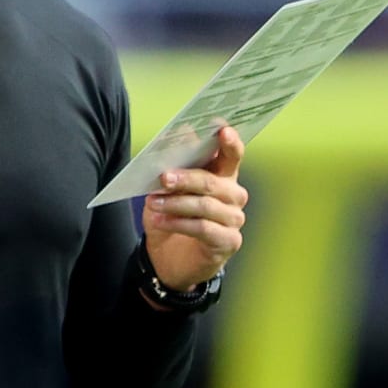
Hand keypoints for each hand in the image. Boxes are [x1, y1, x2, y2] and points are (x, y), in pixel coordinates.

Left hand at [141, 126, 247, 293]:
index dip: (230, 142)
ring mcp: (233, 220)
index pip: (233, 155)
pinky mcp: (228, 241)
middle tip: (163, 177)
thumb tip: (180, 135)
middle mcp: (234, 196)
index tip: (222, 129)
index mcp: (223, 176)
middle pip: (212, 182)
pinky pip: (202, 228)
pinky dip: (178, 223)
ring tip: (154, 202)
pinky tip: (160, 221)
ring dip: (176, 203)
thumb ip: (177, 164)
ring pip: (205, 206)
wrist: (168, 259)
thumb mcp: (168, 189)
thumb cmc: (172, 216)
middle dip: (186, 178)